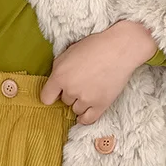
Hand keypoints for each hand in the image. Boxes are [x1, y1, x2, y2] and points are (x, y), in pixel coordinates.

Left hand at [39, 20, 159, 123]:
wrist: (119, 49)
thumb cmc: (94, 46)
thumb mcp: (68, 52)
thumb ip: (58, 68)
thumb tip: (56, 82)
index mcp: (59, 76)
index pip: (46, 97)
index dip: (51, 94)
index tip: (55, 92)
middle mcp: (70, 90)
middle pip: (64, 101)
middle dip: (70, 93)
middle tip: (82, 81)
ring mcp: (85, 99)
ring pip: (76, 109)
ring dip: (80, 102)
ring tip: (89, 90)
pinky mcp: (100, 105)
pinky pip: (88, 119)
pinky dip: (84, 118)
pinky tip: (84, 114)